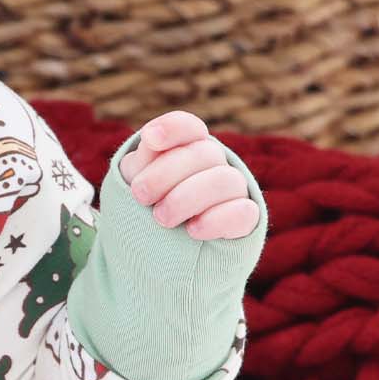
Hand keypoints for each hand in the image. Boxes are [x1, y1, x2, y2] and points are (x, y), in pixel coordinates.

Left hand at [118, 110, 260, 240]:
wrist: (159, 253)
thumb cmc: (146, 209)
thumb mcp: (134, 184)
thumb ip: (141, 161)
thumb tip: (151, 139)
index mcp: (186, 147)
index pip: (188, 127)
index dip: (172, 128)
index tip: (149, 138)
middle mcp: (215, 163)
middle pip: (204, 153)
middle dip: (165, 174)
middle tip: (140, 196)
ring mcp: (234, 189)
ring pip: (224, 180)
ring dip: (186, 198)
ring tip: (161, 218)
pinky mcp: (245, 219)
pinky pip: (243, 212)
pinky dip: (215, 220)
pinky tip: (192, 231)